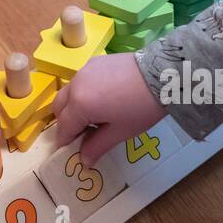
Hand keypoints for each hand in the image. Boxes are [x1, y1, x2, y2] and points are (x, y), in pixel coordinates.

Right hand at [52, 52, 166, 165]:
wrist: (163, 74)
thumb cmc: (141, 108)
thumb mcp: (120, 132)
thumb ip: (97, 146)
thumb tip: (84, 161)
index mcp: (79, 105)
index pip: (64, 128)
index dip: (66, 142)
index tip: (71, 152)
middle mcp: (75, 85)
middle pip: (60, 108)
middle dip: (67, 123)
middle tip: (84, 134)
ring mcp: (84, 70)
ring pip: (69, 92)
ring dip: (74, 107)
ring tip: (96, 116)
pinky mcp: (94, 61)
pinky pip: (80, 80)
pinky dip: (83, 92)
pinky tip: (103, 99)